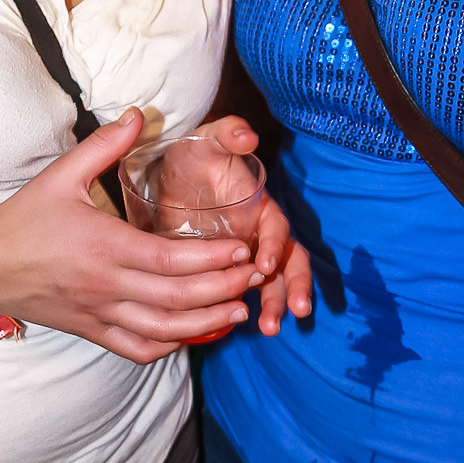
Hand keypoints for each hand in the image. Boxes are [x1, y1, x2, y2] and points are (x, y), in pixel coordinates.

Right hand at [0, 109, 269, 362]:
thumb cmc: (25, 218)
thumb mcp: (62, 174)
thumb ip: (104, 144)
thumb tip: (140, 113)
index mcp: (103, 246)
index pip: (169, 262)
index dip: (211, 260)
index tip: (242, 249)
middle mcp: (105, 286)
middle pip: (176, 299)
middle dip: (223, 290)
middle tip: (254, 278)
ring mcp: (98, 314)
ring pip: (163, 330)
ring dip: (206, 324)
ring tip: (239, 312)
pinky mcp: (92, 331)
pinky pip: (138, 349)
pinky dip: (170, 345)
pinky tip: (194, 333)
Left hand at [192, 115, 311, 332]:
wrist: (168, 179)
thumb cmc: (194, 158)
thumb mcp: (207, 141)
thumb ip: (228, 134)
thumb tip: (246, 137)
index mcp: (261, 206)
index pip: (277, 227)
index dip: (274, 244)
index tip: (265, 262)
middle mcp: (260, 234)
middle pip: (289, 262)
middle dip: (294, 286)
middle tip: (296, 310)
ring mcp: (246, 257)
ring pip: (271, 284)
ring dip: (274, 305)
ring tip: (268, 328)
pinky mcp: (226, 273)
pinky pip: (242, 295)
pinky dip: (243, 311)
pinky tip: (235, 326)